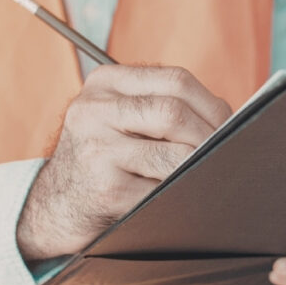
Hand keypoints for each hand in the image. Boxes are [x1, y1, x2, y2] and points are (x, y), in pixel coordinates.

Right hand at [16, 65, 231, 260]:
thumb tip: (230, 119)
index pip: (175, 80)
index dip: (211, 104)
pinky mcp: (105, 189)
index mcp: (103, 83)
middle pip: (173, 113)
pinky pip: (162, 191)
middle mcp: (93, 110)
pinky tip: (178, 196)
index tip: (227, 125)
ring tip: (203, 175)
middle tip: (224, 154)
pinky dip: (179, 194)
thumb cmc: (103, 157)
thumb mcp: (118, 117)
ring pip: (173, 156)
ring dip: (197, 169)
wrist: (55, 204)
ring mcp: (96, 150)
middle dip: (209, 137)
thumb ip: (161, 106)